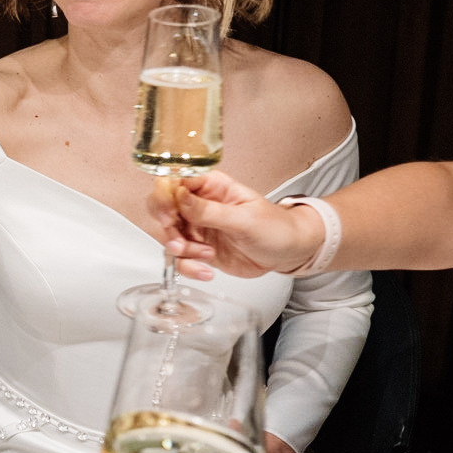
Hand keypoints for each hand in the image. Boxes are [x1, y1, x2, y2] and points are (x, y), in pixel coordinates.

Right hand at [154, 170, 321, 279]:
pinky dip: (189, 267)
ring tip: (206, 256)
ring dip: (182, 251)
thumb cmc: (277, 227)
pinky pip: (180, 259)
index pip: (174, 182)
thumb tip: (180, 197)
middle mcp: (198, 205)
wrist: (290, 252)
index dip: (165, 197)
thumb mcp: (244, 218)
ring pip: (168, 236)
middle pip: (162, 209)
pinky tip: (207, 270)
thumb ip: (209, 210)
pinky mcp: (199, 249)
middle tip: (180, 242)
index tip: (168, 215)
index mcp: (210, 186)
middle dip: (168, 229)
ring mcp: (197, 228)